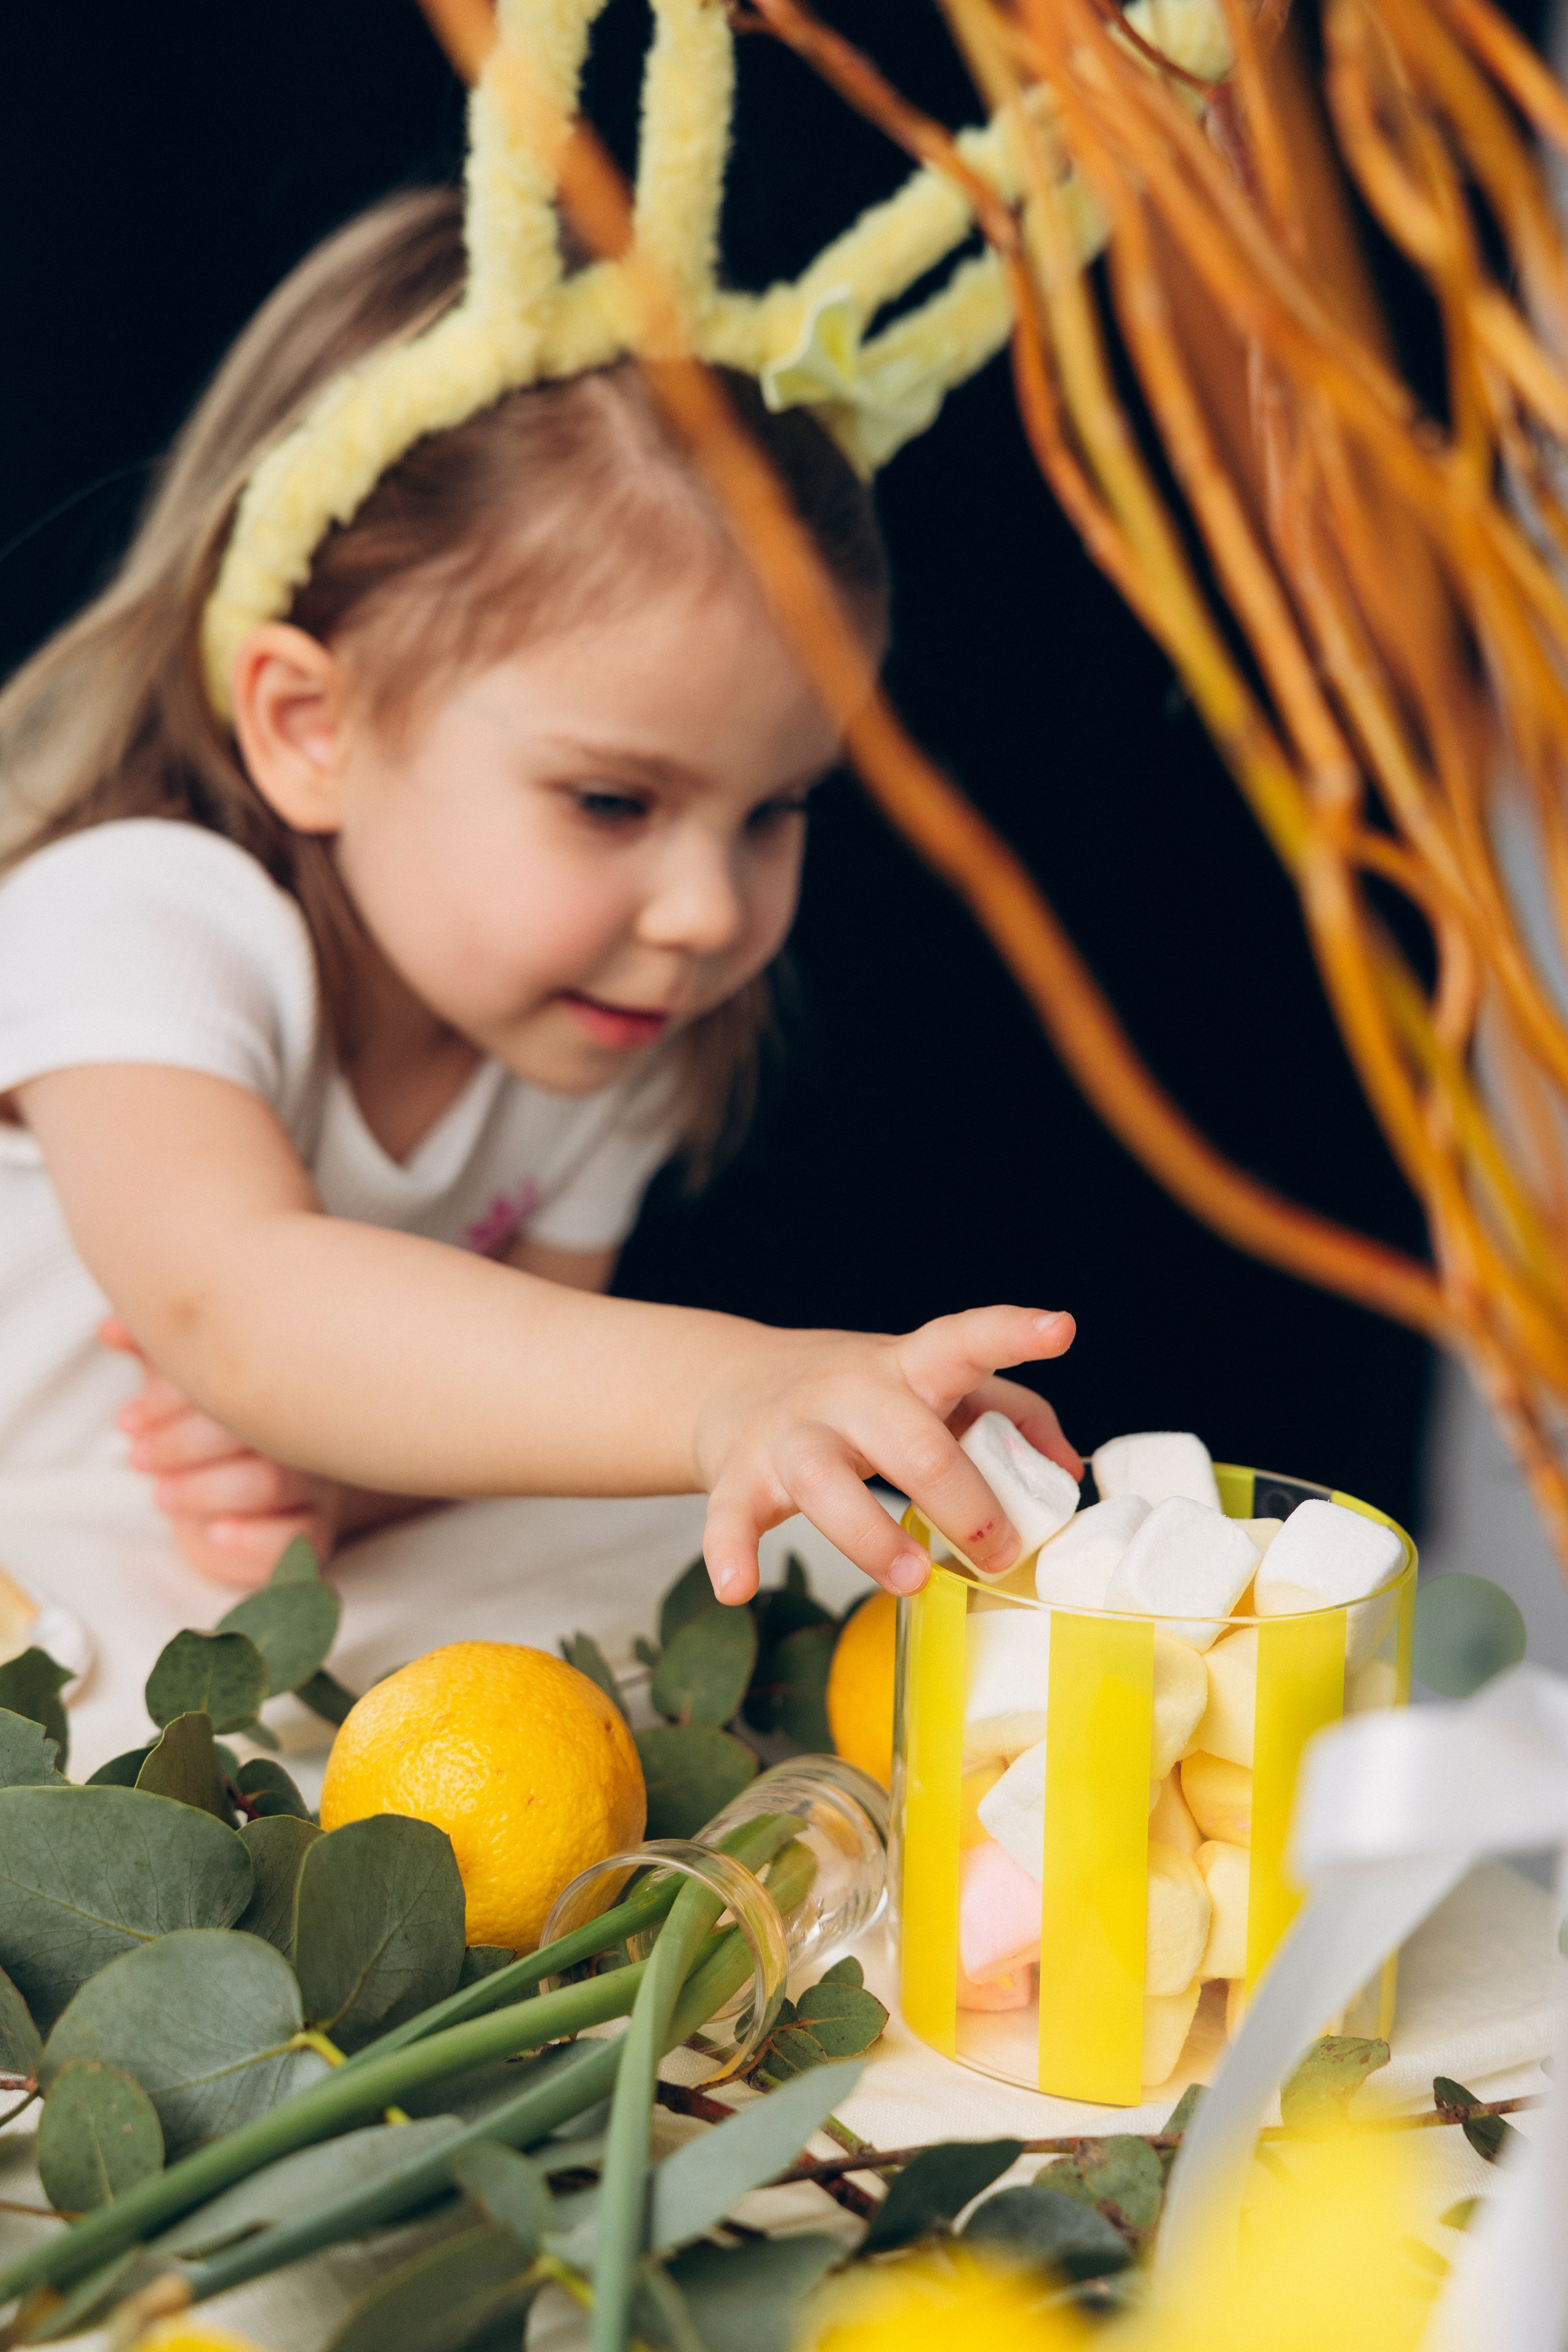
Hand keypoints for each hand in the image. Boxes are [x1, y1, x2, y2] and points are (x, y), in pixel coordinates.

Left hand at [102, 1320, 339, 1587]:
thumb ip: (155, 1358)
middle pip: (255, 1429)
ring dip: (207, 1488)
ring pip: (273, 1482)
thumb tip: (110, 1328)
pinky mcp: (312, 1533)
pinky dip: (254, 1537)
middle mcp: (303, 1433)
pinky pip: (297, 1537)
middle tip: (138, 1457)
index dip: (173, 1399)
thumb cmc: (218, 1440)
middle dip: (184, 1444)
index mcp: (278, 1389)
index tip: (128, 1419)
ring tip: (162, 1495)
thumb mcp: (185, 1394)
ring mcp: (314, 1484)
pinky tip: (214, 1533)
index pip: (231, 1381)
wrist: (257, 1504)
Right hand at [694, 1304, 1079, 1604]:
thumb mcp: (935, 1386)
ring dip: (873, 1537)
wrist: (735, 1384)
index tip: (1060, 1329)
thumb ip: (1011, 1414)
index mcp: (908, 1367)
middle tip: (998, 1550)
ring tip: (914, 1580)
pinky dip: (731, 1551)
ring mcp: (790, 1434)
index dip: (1012, 1333)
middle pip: (910, 1439)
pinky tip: (740, 1587)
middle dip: (964, 1501)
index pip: (964, 1341)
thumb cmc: (864, 1398)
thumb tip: (1068, 1469)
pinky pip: (730, 1515)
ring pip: (826, 1482)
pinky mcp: (740, 1476)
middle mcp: (849, 1393)